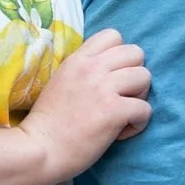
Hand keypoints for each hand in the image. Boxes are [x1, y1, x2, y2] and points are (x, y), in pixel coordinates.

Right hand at [19, 31, 151, 183]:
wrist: (39, 149)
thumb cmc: (48, 123)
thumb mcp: (60, 81)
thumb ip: (82, 71)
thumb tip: (109, 72)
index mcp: (78, 59)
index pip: (113, 35)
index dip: (120, 56)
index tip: (111, 78)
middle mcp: (92, 68)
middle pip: (136, 53)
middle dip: (134, 75)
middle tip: (122, 96)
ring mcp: (103, 88)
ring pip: (145, 77)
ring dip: (139, 97)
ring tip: (123, 113)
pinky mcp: (113, 111)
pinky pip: (145, 108)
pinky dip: (138, 123)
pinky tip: (121, 132)